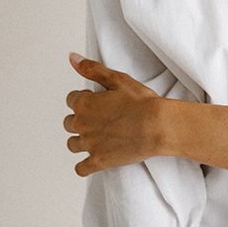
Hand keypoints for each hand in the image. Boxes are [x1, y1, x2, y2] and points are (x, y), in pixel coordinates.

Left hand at [63, 52, 163, 175]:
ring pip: (73, 144)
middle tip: (99, 119)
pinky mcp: (99, 161)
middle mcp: (82, 124)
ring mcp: (90, 144)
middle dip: (80, 120)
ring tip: (96, 138)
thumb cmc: (142, 102)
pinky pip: (81, 168)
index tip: (97, 102)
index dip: (84, 99)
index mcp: (84, 104)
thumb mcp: (117, 79)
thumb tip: (72, 57)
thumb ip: (92, 69)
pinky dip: (84, 166)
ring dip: (80, 141)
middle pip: (69, 123)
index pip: (71, 100)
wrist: (158, 126)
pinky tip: (93, 161)